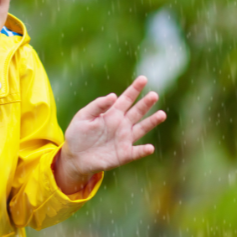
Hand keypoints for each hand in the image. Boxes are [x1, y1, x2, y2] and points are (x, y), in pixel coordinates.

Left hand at [55, 76, 165, 192]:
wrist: (75, 157)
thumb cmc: (78, 134)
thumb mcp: (83, 117)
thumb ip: (97, 106)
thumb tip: (113, 95)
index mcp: (112, 113)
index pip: (126, 99)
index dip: (135, 89)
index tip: (143, 79)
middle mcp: (121, 124)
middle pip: (137, 111)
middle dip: (146, 103)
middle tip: (154, 94)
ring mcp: (124, 139)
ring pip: (142, 128)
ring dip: (151, 122)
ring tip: (162, 114)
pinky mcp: (124, 154)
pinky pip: (136, 152)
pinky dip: (143, 150)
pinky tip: (150, 148)